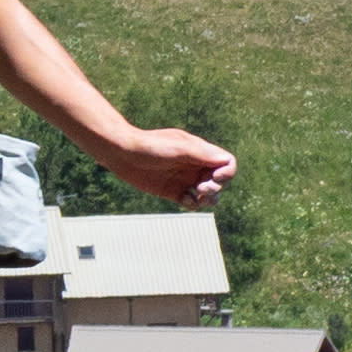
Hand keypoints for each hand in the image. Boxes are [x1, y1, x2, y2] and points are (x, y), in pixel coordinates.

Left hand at [118, 128, 238, 207]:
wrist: (123, 154)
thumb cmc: (151, 146)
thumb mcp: (179, 148)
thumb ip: (202, 154)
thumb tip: (226, 161)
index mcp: (199, 152)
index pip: (226, 163)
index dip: (227, 173)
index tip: (216, 177)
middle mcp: (194, 166)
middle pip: (220, 181)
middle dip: (216, 187)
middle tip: (201, 188)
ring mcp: (184, 179)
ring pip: (208, 194)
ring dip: (209, 199)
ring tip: (198, 196)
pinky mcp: (172, 191)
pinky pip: (191, 202)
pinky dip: (193, 204)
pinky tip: (185, 200)